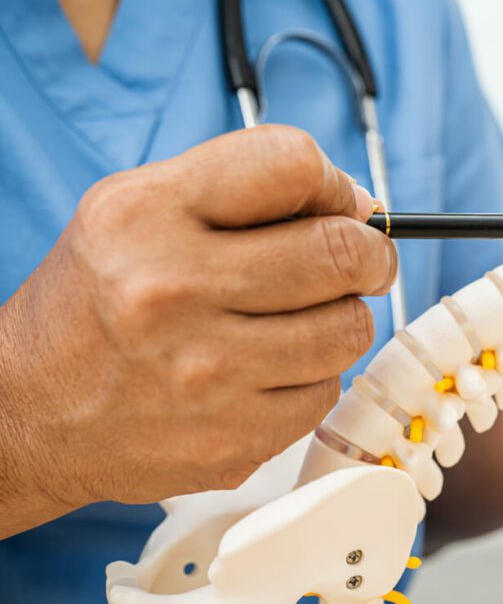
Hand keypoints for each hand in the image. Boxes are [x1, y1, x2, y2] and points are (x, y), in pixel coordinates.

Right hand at [0, 125, 395, 535]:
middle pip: (341, 252)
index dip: (334, 183)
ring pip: (349, 329)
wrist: (28, 413)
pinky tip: (267, 371)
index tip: (338, 206)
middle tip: (361, 262)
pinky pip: (326, 392)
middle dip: (369, 254)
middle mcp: (172, 291)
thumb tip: (362, 207)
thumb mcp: (139, 210)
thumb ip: (243, 189)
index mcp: (145, 215)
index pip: (291, 164)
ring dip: (340, 318)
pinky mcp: (234, 439)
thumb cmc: (98, 301)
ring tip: (300, 318)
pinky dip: (311, 376)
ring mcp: (206, 374)